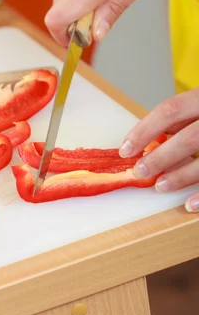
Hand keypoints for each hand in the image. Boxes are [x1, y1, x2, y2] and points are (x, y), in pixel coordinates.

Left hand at [119, 88, 198, 211]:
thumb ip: (183, 118)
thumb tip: (150, 139)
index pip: (170, 110)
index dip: (145, 129)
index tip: (126, 148)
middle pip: (188, 138)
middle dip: (161, 157)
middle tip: (140, 171)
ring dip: (181, 176)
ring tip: (160, 186)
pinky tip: (189, 204)